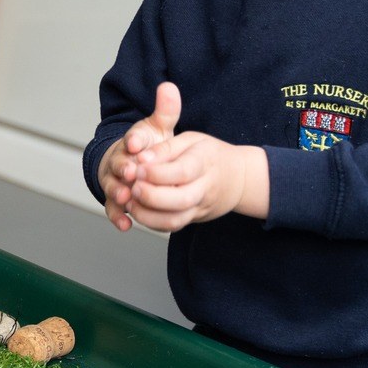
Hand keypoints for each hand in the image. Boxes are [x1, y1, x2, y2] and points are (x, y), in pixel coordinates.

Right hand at [98, 82, 180, 230]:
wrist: (132, 165)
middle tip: (131, 173)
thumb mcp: (158, 128)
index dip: (134, 140)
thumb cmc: (147, 147)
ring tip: (126, 199)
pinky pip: (114, 209)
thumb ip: (166, 111)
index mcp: (131, 143)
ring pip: (112, 188)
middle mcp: (119, 161)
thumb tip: (169, 86)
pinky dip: (118, 217)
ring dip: (118, 193)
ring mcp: (115, 182)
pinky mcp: (115, 200)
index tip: (137, 142)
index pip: (131, 139)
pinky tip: (126, 225)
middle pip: (118, 164)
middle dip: (124, 168)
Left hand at [123, 131, 268, 230]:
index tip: (137, 168)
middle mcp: (205, 188)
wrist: (238, 178)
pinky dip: (151, 222)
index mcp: (205, 162)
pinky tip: (138, 210)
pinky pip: (172, 227)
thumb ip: (166, 147)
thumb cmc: (209, 154)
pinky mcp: (193, 219)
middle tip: (132, 187)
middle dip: (151, 196)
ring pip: (175, 220)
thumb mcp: (191, 140)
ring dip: (147, 214)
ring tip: (130, 201)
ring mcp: (200, 207)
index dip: (157, 172)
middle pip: (181, 199)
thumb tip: (141, 158)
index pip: (183, 171)